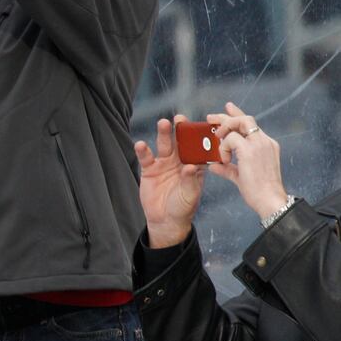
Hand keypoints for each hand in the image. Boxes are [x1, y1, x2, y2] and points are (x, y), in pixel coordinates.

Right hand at [134, 116, 206, 247]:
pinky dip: (143, 151)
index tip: (199, 126)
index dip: (198, 137)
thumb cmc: (183, 207)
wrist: (165, 220)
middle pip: (180, 142)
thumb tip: (190, 167)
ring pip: (164, 145)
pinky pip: (146, 158)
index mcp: (194, 164)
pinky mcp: (149, 169)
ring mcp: (164, 163)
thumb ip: (190, 180)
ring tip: (163, 124)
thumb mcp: (190, 194)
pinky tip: (140, 145)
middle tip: (180, 119)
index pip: (198, 148)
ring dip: (163, 134)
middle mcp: (179, 160)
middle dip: (180, 130)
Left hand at [207, 103, 288, 220]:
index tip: (228, 107)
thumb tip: (214, 165)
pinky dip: (224, 147)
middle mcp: (264, 141)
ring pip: (239, 123)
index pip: (251, 124)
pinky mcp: (250, 151)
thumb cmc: (260, 192)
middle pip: (245, 119)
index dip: (238, 114)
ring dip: (224, 128)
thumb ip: (227, 168)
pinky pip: (232, 139)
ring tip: (217, 139)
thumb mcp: (241, 176)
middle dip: (226, 116)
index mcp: (266, 145)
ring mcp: (259, 144)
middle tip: (211, 119)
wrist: (270, 200)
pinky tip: (224, 158)